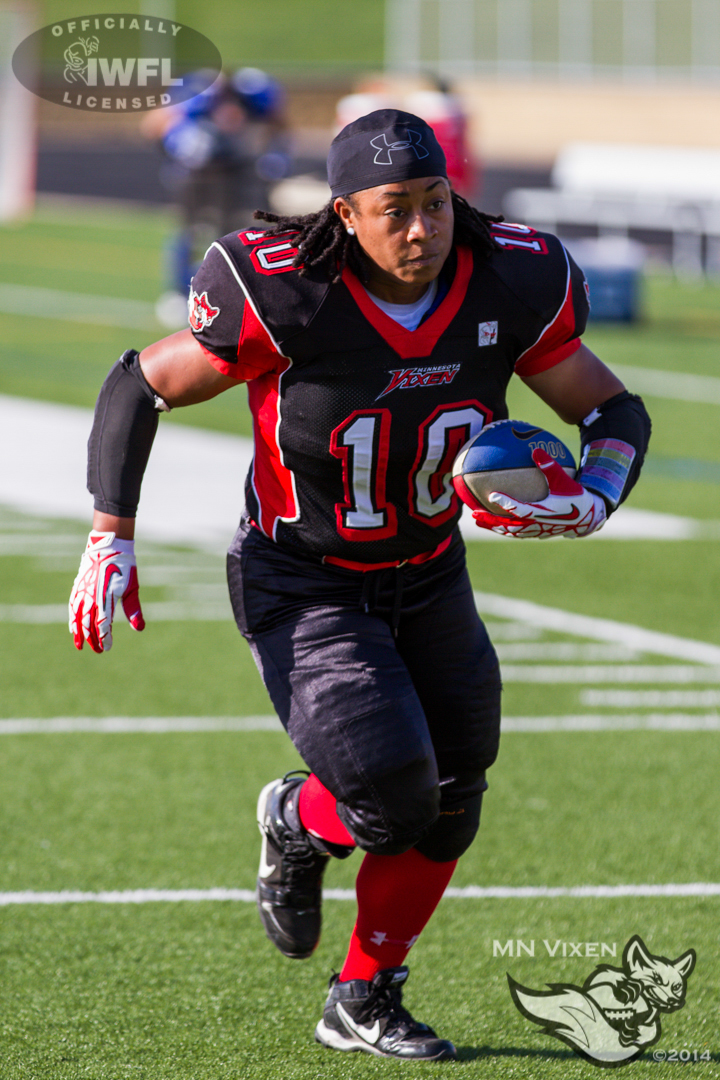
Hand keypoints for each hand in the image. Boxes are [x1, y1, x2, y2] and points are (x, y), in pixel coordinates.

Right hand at [69, 532, 144, 651]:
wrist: (108, 546)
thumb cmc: (124, 567)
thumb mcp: (132, 588)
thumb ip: (133, 609)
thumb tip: (139, 629)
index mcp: (106, 597)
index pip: (103, 624)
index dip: (104, 638)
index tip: (107, 647)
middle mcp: (92, 596)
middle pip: (88, 624)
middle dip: (92, 639)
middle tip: (97, 651)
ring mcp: (83, 592)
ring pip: (77, 617)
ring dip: (78, 633)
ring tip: (80, 645)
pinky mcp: (78, 587)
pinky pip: (72, 607)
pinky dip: (72, 619)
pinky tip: (73, 628)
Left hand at [472, 448, 606, 538]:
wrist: (587, 517)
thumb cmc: (575, 495)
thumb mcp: (564, 479)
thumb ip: (550, 466)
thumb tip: (536, 449)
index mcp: (544, 511)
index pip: (522, 508)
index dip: (507, 503)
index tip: (492, 496)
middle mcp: (538, 523)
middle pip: (510, 525)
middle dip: (491, 520)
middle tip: (474, 514)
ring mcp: (536, 530)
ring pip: (511, 531)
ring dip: (494, 526)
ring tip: (478, 521)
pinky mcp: (537, 533)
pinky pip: (517, 532)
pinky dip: (504, 528)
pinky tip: (493, 522)